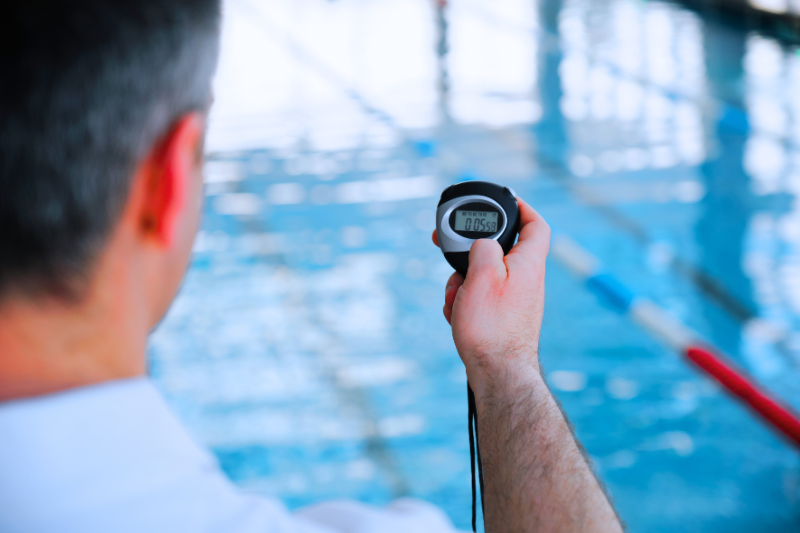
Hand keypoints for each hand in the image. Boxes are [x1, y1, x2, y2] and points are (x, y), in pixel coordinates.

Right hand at [432, 198, 549, 397]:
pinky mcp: (503, 318)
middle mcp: (526, 280)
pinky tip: (458, 316)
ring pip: (483, 277)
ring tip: (457, 301)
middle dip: (470, 255)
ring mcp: (515, 301)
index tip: (507, 201)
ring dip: (463, 284)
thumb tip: (483, 242)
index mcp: (528, 264)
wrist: (497, 372)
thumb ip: (484, 247)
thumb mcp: (482, 275)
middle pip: (497, 251)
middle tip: (452, 256)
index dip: (523, 208)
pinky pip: (481, 299)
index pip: (536, 225)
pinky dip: (465, 303)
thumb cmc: (492, 326)